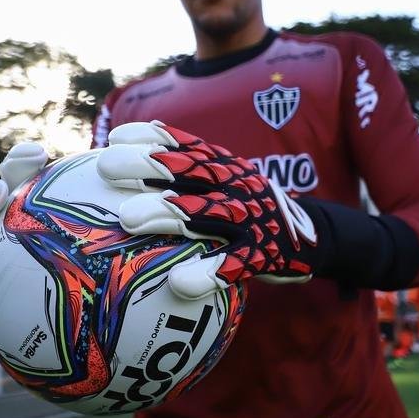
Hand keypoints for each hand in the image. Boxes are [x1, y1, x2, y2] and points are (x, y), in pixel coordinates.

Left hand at [96, 120, 319, 299]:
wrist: (313, 238)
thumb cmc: (250, 211)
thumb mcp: (225, 184)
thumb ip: (187, 178)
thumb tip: (123, 167)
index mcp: (225, 168)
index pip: (187, 145)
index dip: (152, 137)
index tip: (116, 135)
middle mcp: (237, 187)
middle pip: (188, 173)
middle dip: (147, 166)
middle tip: (106, 166)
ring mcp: (251, 220)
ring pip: (206, 214)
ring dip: (167, 213)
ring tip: (128, 218)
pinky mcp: (264, 255)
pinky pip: (236, 265)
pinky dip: (210, 272)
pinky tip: (181, 282)